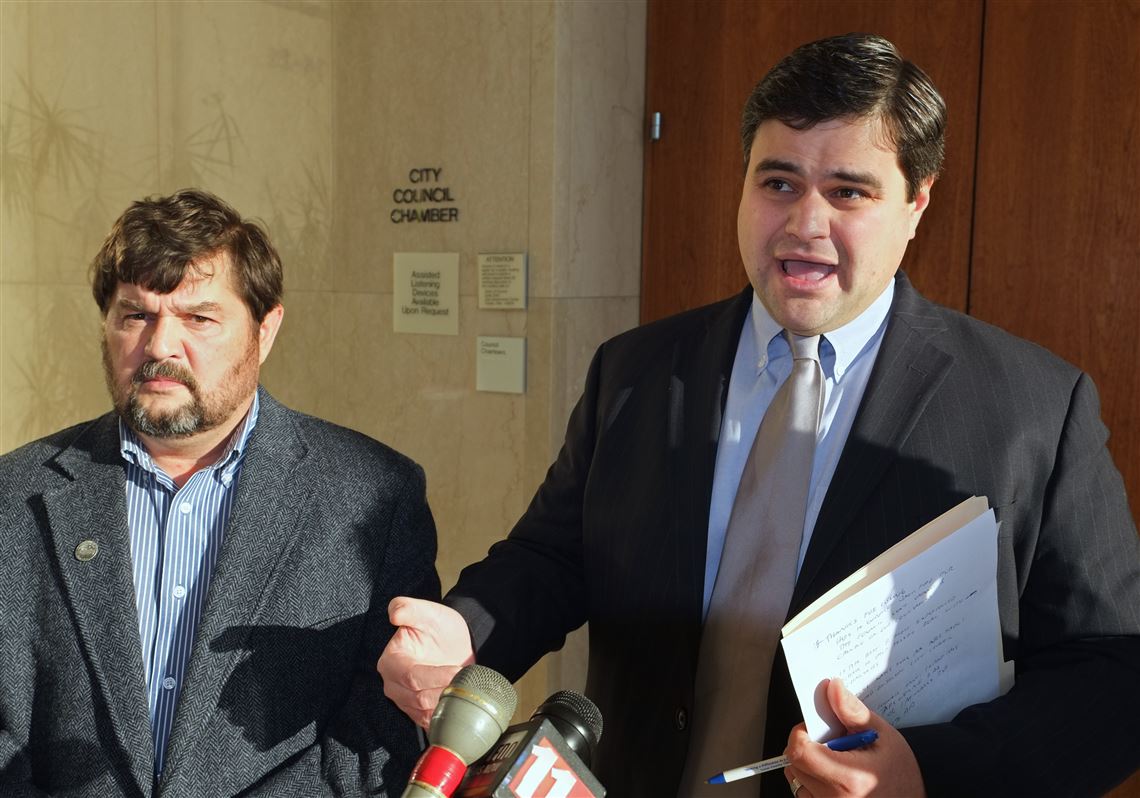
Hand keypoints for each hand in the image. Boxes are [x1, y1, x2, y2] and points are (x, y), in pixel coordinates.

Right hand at [377, 597, 475, 728]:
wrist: (454, 644)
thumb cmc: (440, 627)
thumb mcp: (427, 612)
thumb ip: (408, 608)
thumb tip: (395, 614)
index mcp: (390, 662)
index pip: (411, 676)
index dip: (435, 676)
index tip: (457, 669)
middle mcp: (392, 685)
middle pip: (418, 697)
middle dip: (444, 689)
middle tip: (464, 679)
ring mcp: (404, 702)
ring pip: (425, 712)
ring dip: (447, 701)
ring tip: (462, 686)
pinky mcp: (417, 713)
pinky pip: (429, 722)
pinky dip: (445, 715)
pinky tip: (457, 702)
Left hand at [782, 679, 924, 797]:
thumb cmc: (901, 772)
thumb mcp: (882, 734)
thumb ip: (852, 711)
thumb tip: (832, 688)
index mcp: (849, 778)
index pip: (799, 751)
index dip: (801, 733)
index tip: (813, 726)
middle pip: (794, 763)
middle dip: (805, 745)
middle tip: (829, 742)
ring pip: (796, 777)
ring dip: (808, 763)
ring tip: (834, 759)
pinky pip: (804, 792)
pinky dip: (812, 779)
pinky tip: (832, 774)